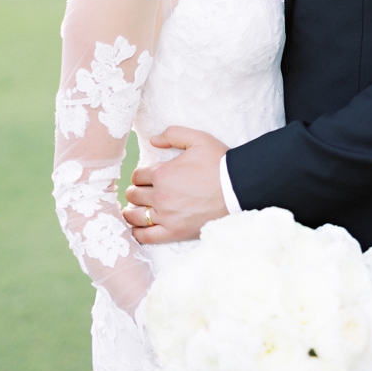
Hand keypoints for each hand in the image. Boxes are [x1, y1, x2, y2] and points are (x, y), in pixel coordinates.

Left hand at [122, 127, 229, 243]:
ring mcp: (166, 216)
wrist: (239, 187)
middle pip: (134, 195)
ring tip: (137, 209)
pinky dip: (137, 232)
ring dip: (132, 211)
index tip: (148, 177)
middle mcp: (160, 195)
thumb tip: (152, 140)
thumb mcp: (199, 139)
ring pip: (134, 215)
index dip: (142, 175)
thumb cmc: (220, 162)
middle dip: (137, 191)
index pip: (137, 175)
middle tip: (144, 191)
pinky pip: (145, 236)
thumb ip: (173, 134)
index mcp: (163, 173)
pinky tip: (138, 227)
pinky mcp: (174, 232)